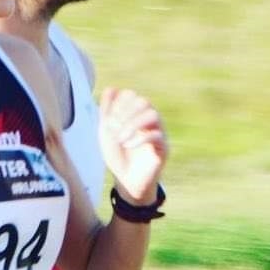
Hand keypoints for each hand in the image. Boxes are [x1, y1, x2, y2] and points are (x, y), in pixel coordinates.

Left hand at [98, 88, 167, 205]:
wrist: (126, 181)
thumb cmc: (117, 156)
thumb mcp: (106, 132)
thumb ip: (106, 111)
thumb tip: (110, 88)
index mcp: (135, 114)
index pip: (132, 95)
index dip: (119, 104)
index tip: (108, 120)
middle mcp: (149, 120)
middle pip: (144, 102)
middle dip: (127, 113)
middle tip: (114, 128)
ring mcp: (158, 132)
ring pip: (153, 115)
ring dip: (134, 124)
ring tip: (121, 139)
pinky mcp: (163, 148)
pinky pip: (157, 135)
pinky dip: (140, 138)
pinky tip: (128, 146)